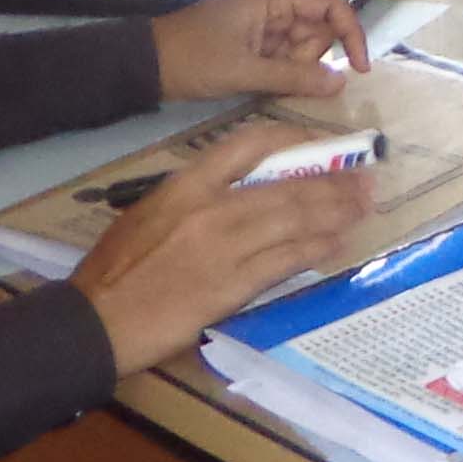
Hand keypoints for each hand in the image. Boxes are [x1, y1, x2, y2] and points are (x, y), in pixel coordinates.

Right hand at [72, 127, 378, 376]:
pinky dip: (316, 248)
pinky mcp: (231, 286)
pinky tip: (338, 242)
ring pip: (294, 220)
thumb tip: (242, 190)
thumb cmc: (114, 269)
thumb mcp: (148, 213)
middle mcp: (210, 208)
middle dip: (332, 180)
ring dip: (336, 211)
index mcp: (185, 185)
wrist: (96, 321)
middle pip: (286, 185)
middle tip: (365, 176)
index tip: (320, 144)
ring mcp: (224, 247)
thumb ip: (194, 197)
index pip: (249, 145)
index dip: (293, 139)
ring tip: (363, 205)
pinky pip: (285, 261)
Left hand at [151, 0, 372, 102]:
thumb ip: (295, 76)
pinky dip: (281, 73)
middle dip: (310, 59)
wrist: (147, 66)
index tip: (360, 69)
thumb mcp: (245, 70)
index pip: (333, 7)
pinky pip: (286, 58)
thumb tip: (342, 82)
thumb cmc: (193, 59)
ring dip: (294, 70)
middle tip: (279, 76)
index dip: (352, 35)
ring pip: (304, 49)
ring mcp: (266, 23)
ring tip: (260, 79)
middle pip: (320, 31)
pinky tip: (259, 82)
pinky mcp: (256, 42)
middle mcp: (276, 4)